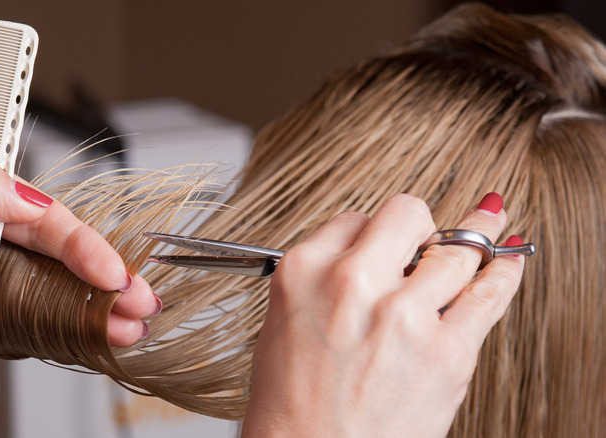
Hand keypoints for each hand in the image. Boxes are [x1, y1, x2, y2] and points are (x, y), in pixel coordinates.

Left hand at [0, 148, 157, 379]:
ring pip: (52, 296)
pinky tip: (90, 340)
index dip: (83, 243)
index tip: (111, 269)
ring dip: (94, 311)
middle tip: (140, 301)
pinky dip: (63, 335)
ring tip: (129, 328)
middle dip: (106, 281)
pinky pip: (26, 330)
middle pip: (60, 260)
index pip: (44, 220)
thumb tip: (28, 196)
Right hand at [242, 193, 524, 436]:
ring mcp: (402, 315)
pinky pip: (488, 293)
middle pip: (406, 215)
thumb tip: (376, 256)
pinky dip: (504, 271)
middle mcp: (352, 283)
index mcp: (304, 271)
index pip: (353, 218)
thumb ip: (325, 280)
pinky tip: (509, 260)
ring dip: (475, 235)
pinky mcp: (446, 351)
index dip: (372, 231)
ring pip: (456, 249)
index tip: (384, 243)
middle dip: (420, 224)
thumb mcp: (284, 323)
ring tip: (488, 220)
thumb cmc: (291, 404)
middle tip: (431, 234)